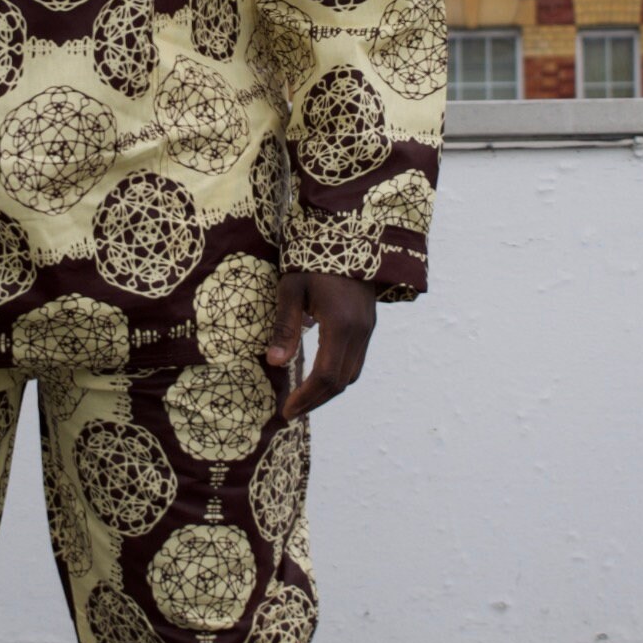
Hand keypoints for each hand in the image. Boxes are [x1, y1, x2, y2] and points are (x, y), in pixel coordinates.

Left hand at [266, 270, 377, 422]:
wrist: (348, 232)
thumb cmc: (314, 258)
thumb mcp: (292, 289)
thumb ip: (285, 327)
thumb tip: (275, 363)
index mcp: (341, 325)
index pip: (325, 375)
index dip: (306, 397)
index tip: (286, 410)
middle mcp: (360, 331)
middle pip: (341, 381)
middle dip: (315, 400)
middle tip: (291, 410)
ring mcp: (367, 328)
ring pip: (352, 373)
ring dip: (328, 390)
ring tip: (302, 398)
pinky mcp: (367, 323)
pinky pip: (356, 360)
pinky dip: (337, 375)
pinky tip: (318, 375)